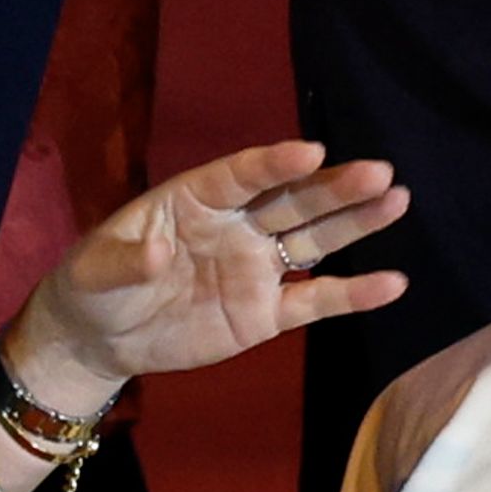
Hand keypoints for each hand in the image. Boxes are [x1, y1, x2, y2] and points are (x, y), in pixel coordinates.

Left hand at [1, 140, 406, 412]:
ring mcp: (256, 268)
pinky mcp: (266, 314)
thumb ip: (126, 261)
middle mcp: (237, 225)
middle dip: (335, 187)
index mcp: (197, 199)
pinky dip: (354, 294)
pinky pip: (316, 302)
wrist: (100, 339)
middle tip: (380, 171)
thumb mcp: (95, 272)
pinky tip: (393, 284)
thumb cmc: (93, 287)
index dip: (275, 164)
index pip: (243, 176)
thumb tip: (158, 252)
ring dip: (355, 222)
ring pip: (314, 241)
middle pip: (294, 202)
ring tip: (397, 200)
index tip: (311, 151)